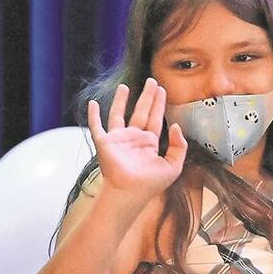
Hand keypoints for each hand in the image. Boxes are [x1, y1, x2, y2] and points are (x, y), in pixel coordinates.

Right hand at [89, 78, 187, 201]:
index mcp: (149, 144)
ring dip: (121, 101)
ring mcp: (118, 140)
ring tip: (125, 86)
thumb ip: (179, 146)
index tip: (162, 90)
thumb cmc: (151, 184)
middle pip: (141, 112)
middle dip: (147, 97)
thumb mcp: (173, 166)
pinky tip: (93, 103)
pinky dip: (93, 115)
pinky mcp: (104, 142)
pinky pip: (96, 126)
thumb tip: (176, 125)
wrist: (129, 193)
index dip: (159, 104)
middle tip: (152, 81)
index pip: (155, 119)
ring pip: (119, 114)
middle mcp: (133, 139)